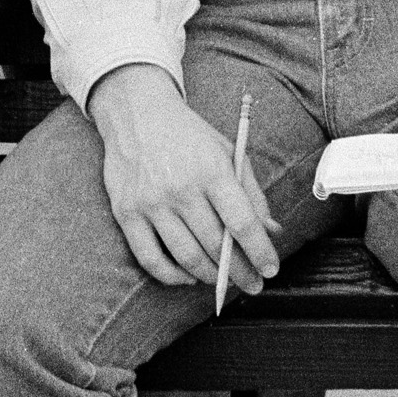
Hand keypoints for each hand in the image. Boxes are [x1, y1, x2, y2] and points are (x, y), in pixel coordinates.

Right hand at [88, 66, 280, 293]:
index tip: (270, 270)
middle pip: (216, 245)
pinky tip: (188, 277)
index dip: (260, 252)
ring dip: (211, 276)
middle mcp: (180, 187)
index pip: (242, 223)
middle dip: (241, 272)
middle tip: (252, 284)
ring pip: (187, 257)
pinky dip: (173, 276)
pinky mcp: (126, 212)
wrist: (136, 112)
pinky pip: (150, 259)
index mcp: (211, 169)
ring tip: (224, 279)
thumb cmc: (188, 136)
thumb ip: (251, 192)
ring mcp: (150, 202)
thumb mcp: (228, 152)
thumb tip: (271, 231)